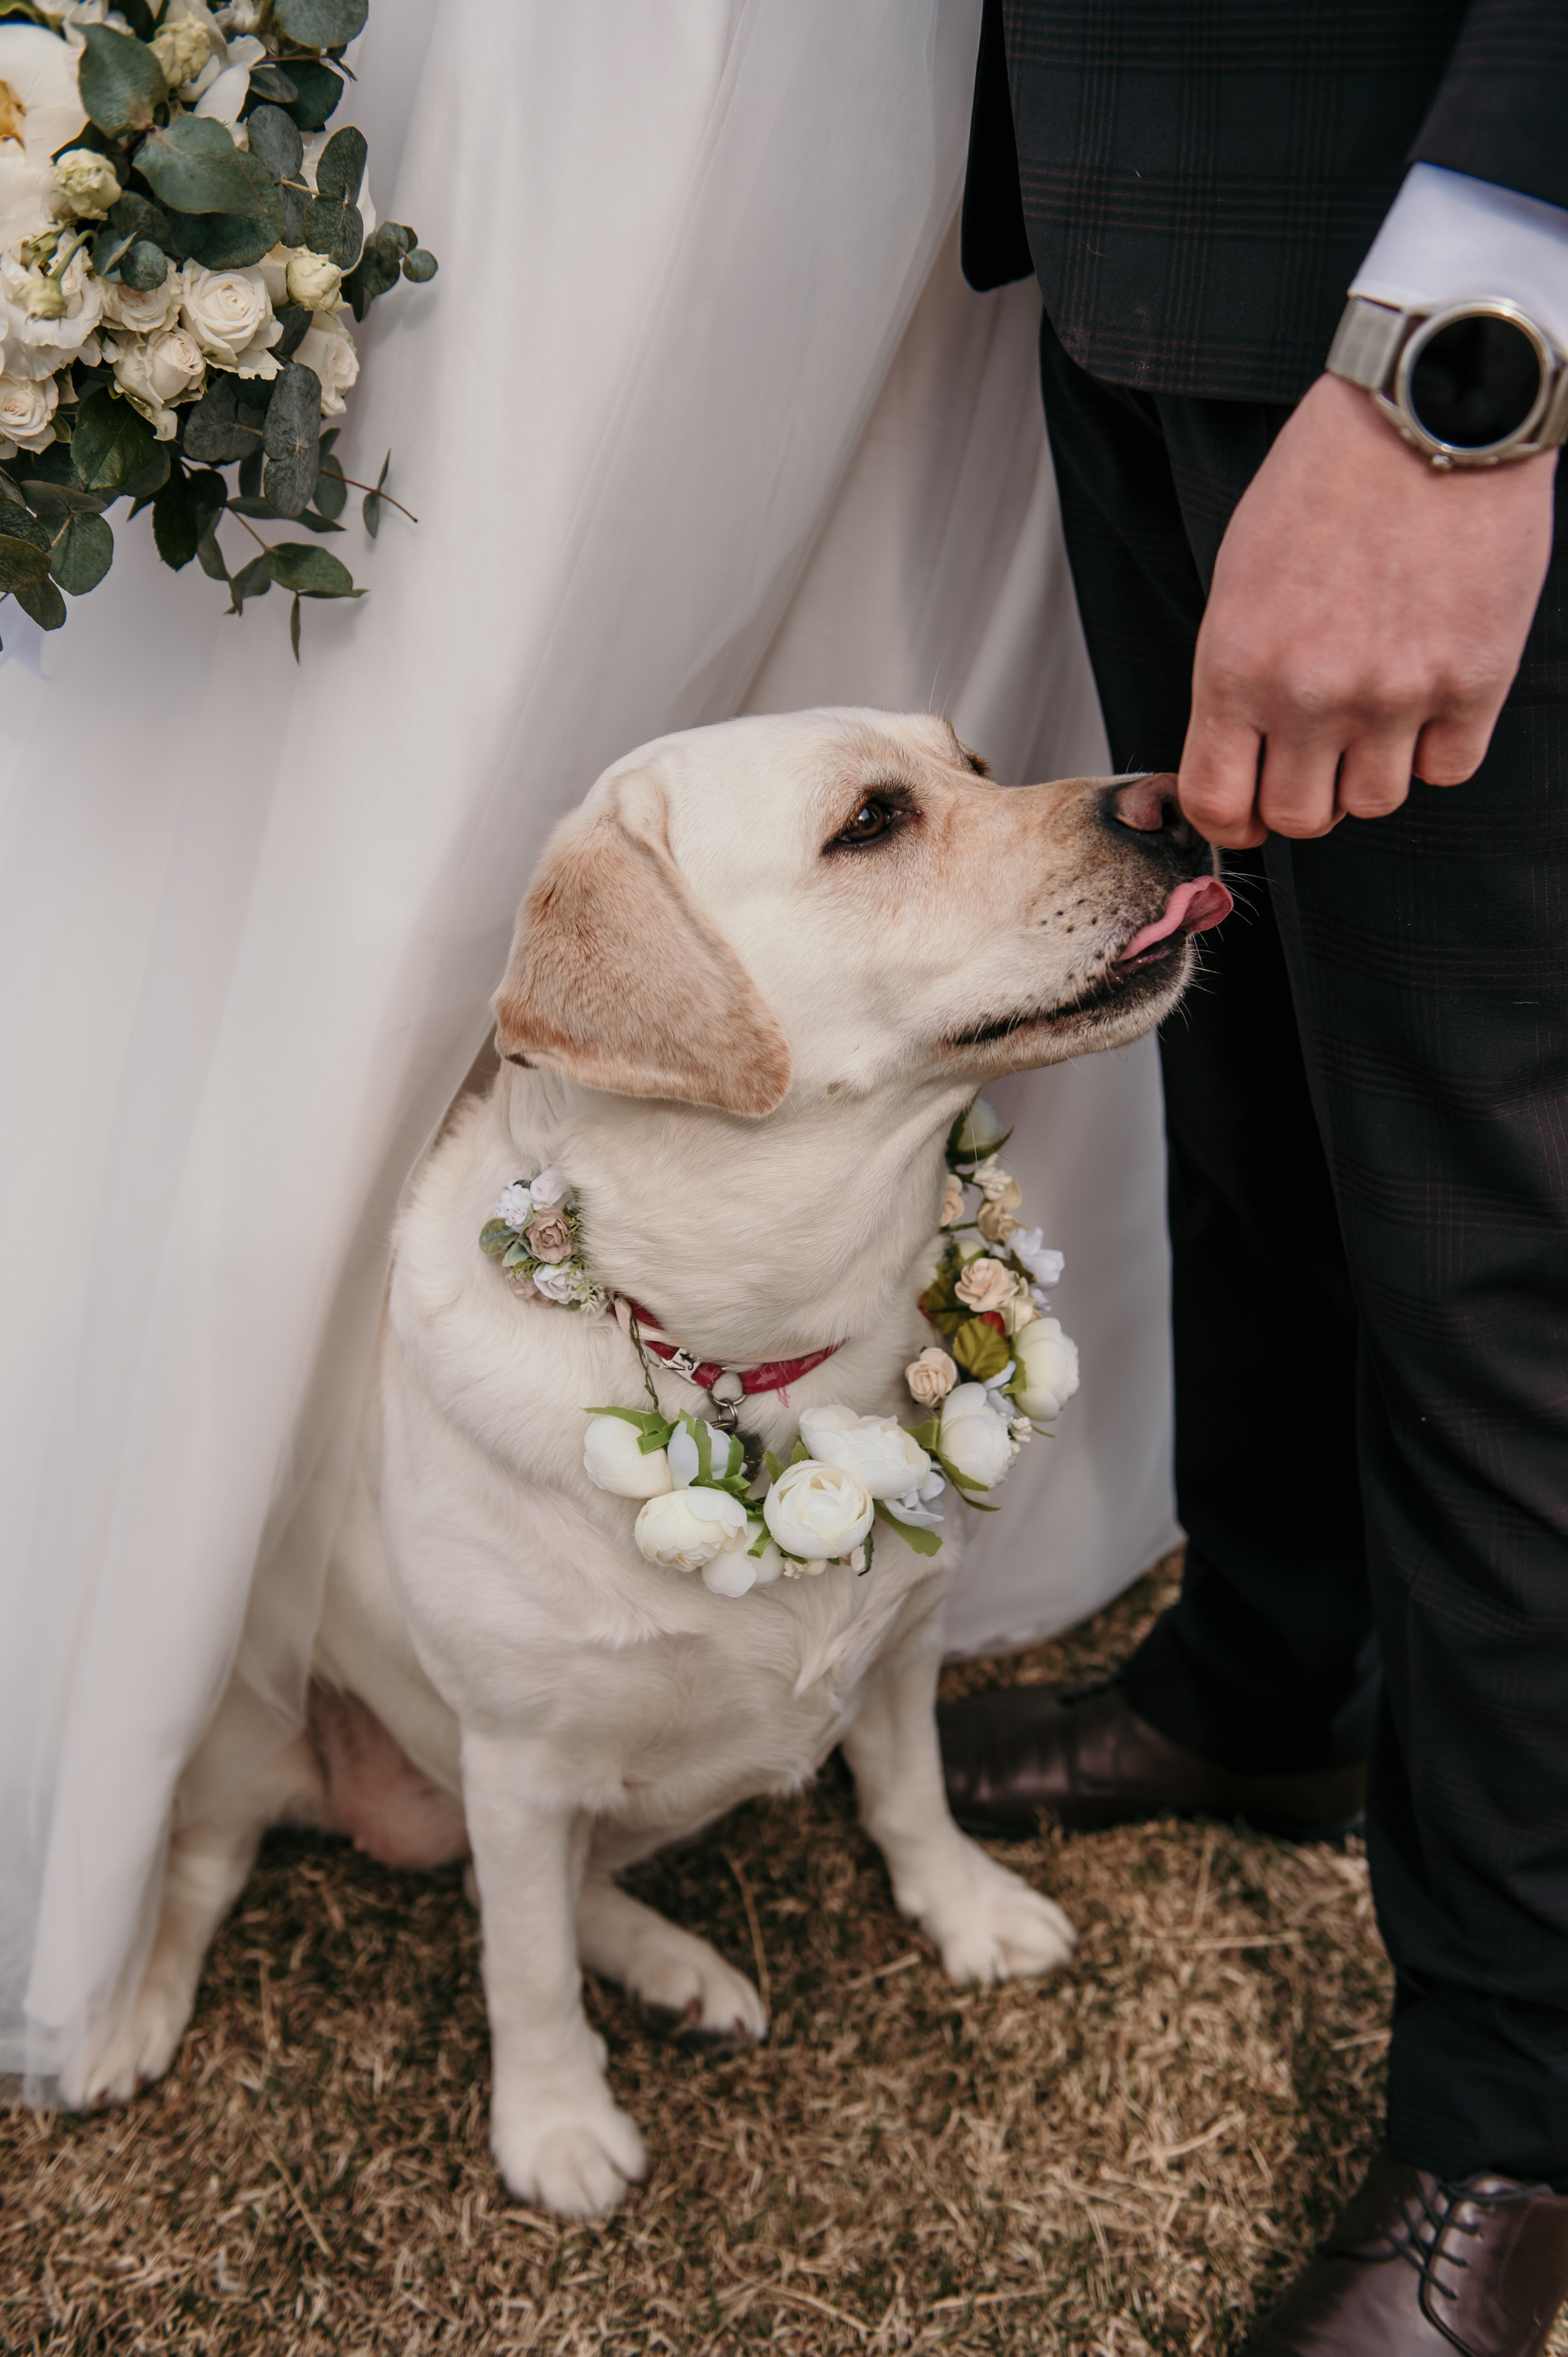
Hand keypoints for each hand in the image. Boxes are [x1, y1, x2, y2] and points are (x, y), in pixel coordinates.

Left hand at [1178, 372, 1556, 847]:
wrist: (1428, 412)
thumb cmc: (1328, 475)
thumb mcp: (1241, 573)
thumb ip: (1238, 671)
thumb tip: (1241, 749)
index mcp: (1238, 666)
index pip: (1218, 802)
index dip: (1229, 820)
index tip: (1244, 809)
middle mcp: (1313, 694)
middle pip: (1299, 819)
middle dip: (1301, 798)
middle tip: (1315, 758)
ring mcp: (1397, 693)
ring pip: (1374, 803)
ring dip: (1370, 773)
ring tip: (1377, 714)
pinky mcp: (1473, 681)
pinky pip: (1448, 769)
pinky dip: (1437, 749)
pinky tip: (1430, 699)